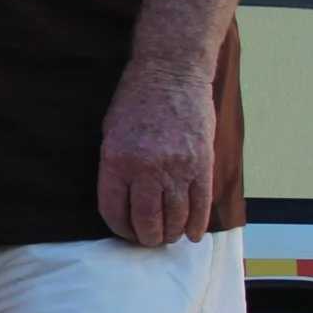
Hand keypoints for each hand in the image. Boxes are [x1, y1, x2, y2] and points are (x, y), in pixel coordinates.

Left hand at [98, 63, 215, 245]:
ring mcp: (177, 168)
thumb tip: (124, 202)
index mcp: (117, 161)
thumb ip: (117, 168)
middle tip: (149, 239)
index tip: (125, 231)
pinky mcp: (202, 164)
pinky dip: (198, 224)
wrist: (171, 73)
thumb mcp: (111, 134)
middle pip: (147, 220)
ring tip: (168, 236)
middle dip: (147, 236)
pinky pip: (201, 204)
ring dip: (172, 233)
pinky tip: (193, 234)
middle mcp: (146, 169)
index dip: (120, 228)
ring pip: (176, 217)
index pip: (114, 210)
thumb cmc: (136, 101)